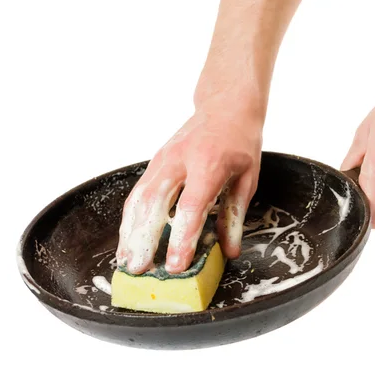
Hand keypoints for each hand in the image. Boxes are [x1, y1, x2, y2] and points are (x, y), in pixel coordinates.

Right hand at [116, 102, 262, 274]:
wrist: (226, 105)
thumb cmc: (240, 141)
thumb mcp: (248, 178)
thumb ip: (235, 215)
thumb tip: (230, 251)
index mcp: (208, 164)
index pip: (191, 206)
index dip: (182, 238)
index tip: (176, 265)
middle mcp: (180, 160)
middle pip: (154, 202)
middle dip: (144, 238)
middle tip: (139, 269)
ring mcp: (163, 159)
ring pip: (139, 198)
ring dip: (130, 232)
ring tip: (126, 261)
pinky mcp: (155, 162)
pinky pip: (138, 192)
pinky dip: (130, 218)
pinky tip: (128, 239)